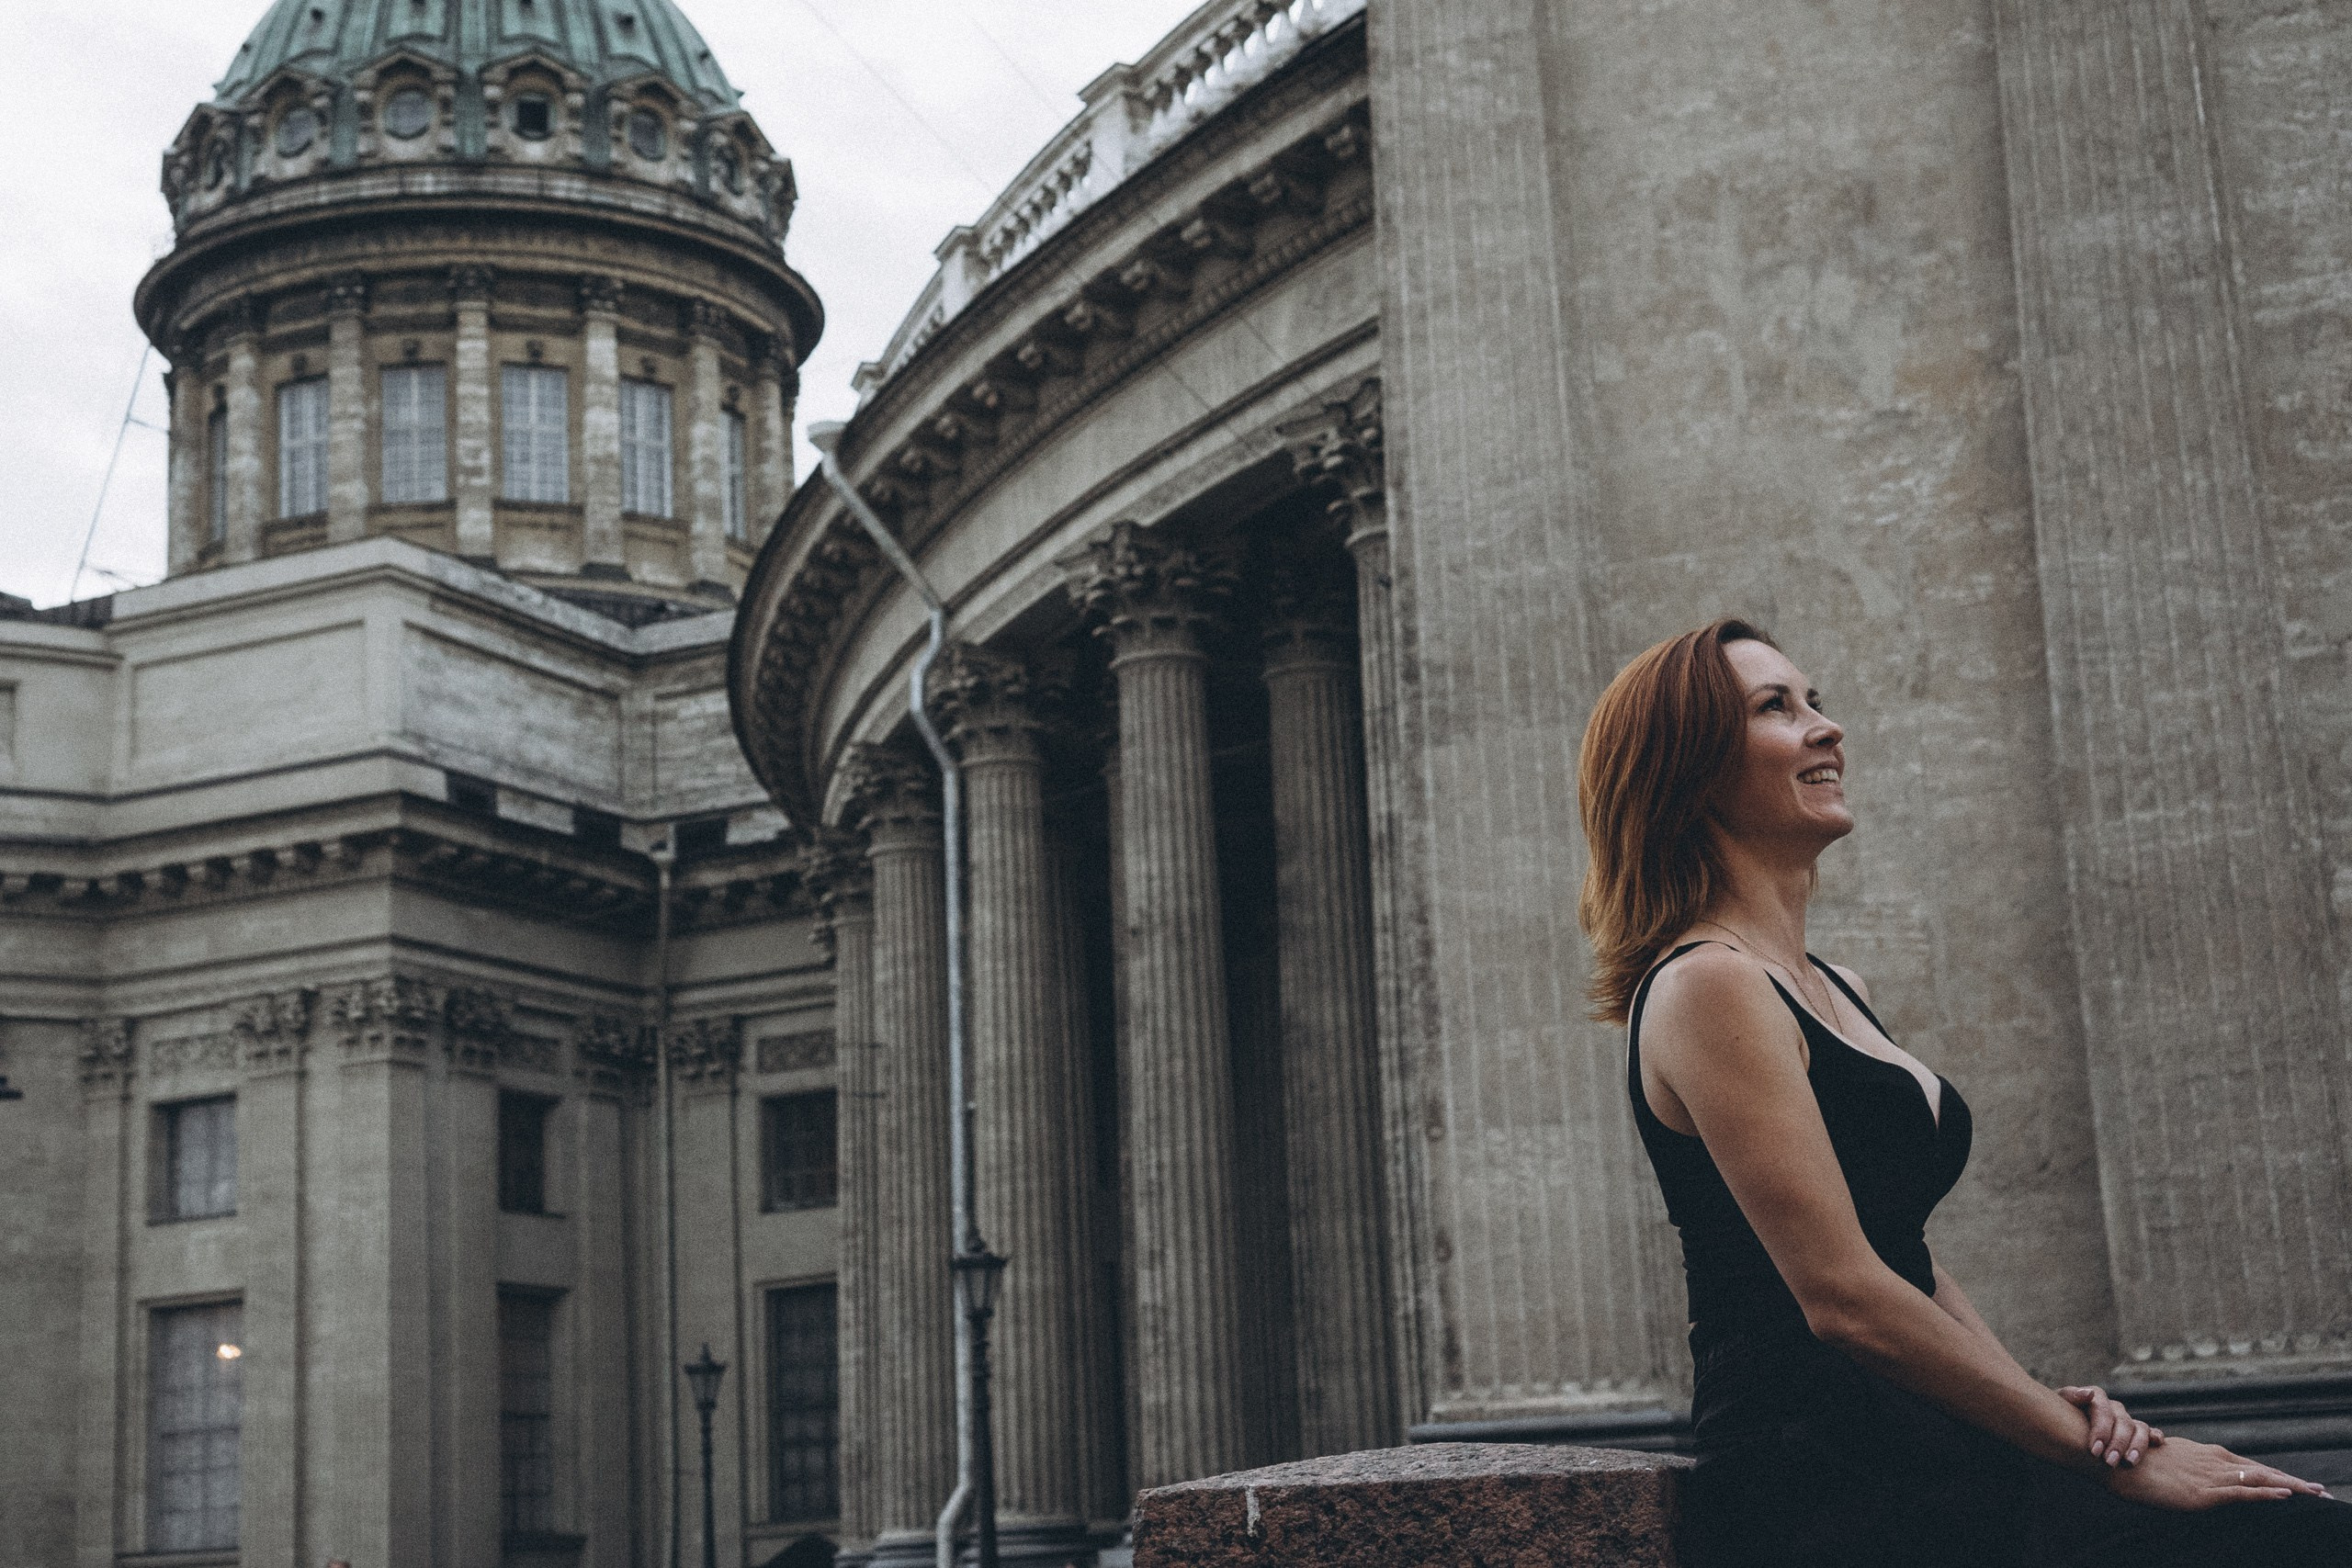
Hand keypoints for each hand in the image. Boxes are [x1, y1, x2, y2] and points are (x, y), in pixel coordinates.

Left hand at [2059, 1384, 2161, 1467]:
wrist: (2063, 1428)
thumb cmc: (2057, 1417)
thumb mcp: (2058, 1406)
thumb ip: (2071, 1396)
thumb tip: (2088, 1394)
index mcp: (2094, 1398)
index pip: (2101, 1408)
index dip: (2100, 1429)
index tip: (2094, 1451)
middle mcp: (2112, 1408)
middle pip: (2122, 1421)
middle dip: (2117, 1443)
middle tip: (2109, 1462)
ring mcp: (2125, 1420)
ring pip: (2138, 1427)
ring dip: (2136, 1445)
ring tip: (2129, 1463)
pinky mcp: (2136, 1433)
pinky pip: (2150, 1432)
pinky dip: (2155, 1436)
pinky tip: (2157, 1443)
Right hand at [2101, 1435, 2332, 1510]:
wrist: (2113, 1462)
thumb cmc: (2134, 1464)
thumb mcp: (2166, 1465)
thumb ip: (2186, 1469)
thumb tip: (2192, 1479)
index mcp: (2206, 1455)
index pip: (2249, 1466)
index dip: (2276, 1475)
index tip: (2299, 1485)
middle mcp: (2213, 1461)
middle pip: (2263, 1470)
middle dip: (2294, 1482)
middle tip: (2323, 1492)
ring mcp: (2209, 1475)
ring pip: (2260, 1478)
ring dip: (2291, 1487)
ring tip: (2317, 1494)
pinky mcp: (2203, 1492)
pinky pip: (2242, 1491)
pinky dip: (2266, 1492)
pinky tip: (2286, 1495)